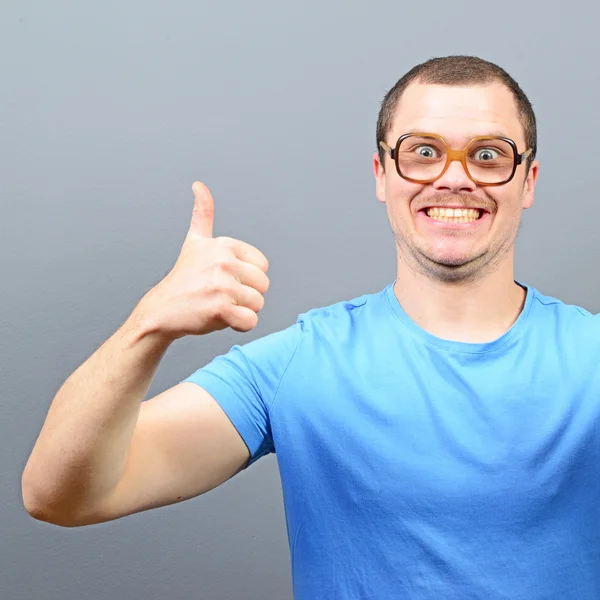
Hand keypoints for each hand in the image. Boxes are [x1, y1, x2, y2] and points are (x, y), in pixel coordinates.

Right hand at [137, 182, 269, 338]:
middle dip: (247, 296)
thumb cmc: (184, 279)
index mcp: (224, 245)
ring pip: (258, 304)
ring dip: (242, 311)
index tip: (225, 278)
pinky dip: (239, 325)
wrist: (162, 310)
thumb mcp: (195, 242)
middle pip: (263, 286)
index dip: (247, 278)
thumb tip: (199, 185)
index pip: (262, 267)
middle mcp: (223, 261)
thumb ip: (202, 214)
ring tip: (218, 305)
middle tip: (221, 295)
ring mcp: (222, 284)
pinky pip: (250, 322)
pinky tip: (220, 318)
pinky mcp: (220, 308)